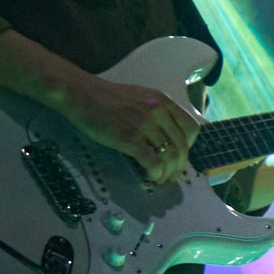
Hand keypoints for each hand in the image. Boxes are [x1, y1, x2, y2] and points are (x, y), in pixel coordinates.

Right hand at [62, 72, 200, 184]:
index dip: (188, 146)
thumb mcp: (141, 99)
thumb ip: (158, 115)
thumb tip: (169, 141)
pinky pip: (153, 162)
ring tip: (159, 179)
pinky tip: (150, 177)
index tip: (178, 155)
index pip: (192, 129)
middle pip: (182, 147)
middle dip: (178, 166)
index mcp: (164, 102)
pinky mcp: (130, 137)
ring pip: (170, 157)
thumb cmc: (108, 99)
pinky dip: (155, 174)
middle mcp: (158, 111)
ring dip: (167, 173)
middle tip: (170, 175)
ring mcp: (145, 124)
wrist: (81, 94)